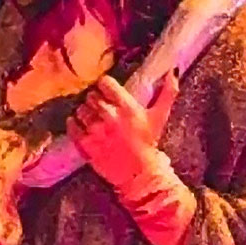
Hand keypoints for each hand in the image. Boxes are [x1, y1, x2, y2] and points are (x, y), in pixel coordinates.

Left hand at [65, 72, 180, 192]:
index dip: (104, 85)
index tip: (106, 90)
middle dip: (95, 99)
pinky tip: (80, 125)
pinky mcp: (86, 145)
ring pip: (80, 109)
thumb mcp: (160, 116)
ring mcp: (96, 132)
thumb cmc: (148, 143)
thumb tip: (173, 70)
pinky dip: (73, 124)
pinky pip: (72, 126)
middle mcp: (110, 117)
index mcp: (128, 107)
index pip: (105, 83)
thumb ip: (168, 92)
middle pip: (91, 96)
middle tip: (101, 107)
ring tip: (92, 117)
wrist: (139, 174)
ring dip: (84, 111)